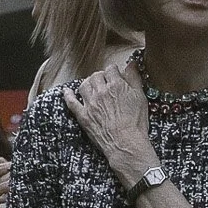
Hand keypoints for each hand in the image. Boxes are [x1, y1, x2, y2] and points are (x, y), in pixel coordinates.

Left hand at [63, 61, 151, 175]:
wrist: (125, 143)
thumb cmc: (136, 123)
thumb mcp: (140, 97)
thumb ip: (134, 78)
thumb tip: (131, 64)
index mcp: (116, 85)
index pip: (111, 69)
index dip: (114, 71)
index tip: (116, 75)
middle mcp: (101, 91)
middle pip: (96, 75)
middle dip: (101, 76)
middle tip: (105, 82)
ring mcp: (90, 103)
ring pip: (84, 85)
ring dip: (88, 83)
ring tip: (92, 87)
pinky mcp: (83, 116)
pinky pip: (71, 102)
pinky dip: (68, 95)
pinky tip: (67, 91)